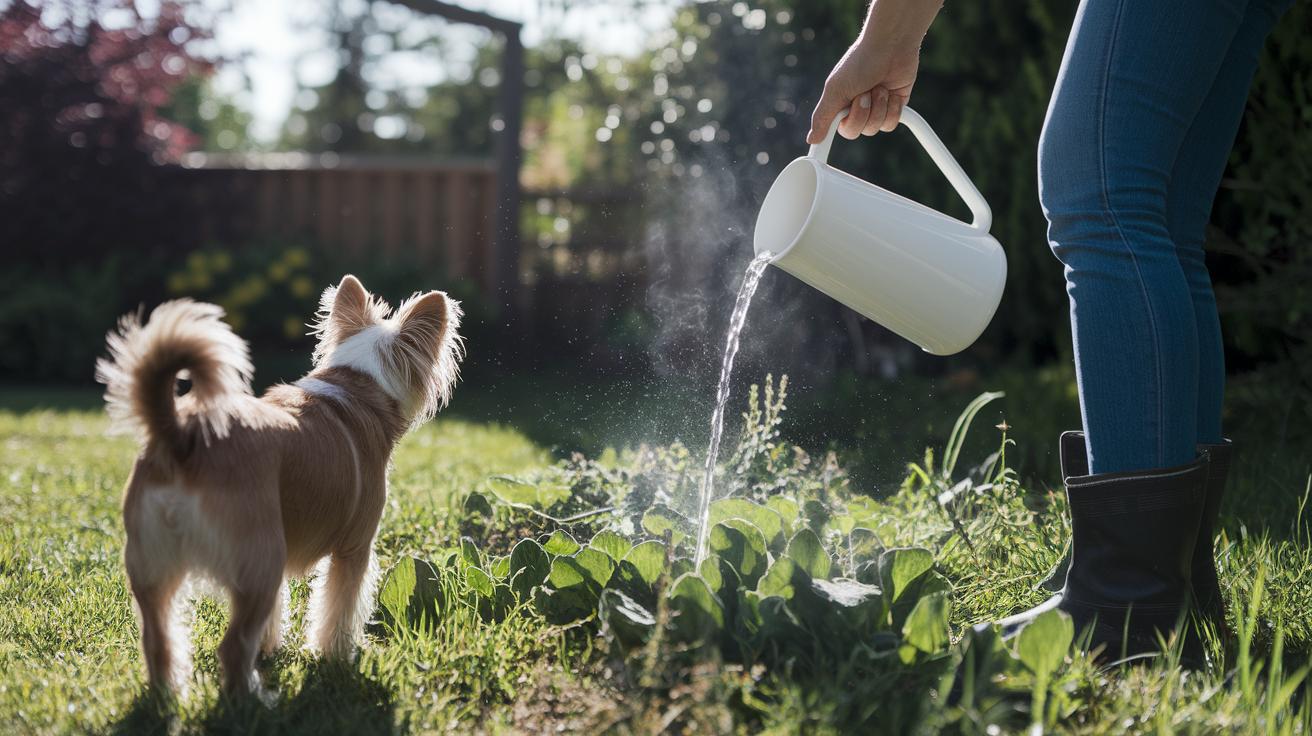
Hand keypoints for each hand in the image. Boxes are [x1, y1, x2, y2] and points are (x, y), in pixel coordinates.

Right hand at [807, 0, 941, 142]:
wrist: (891, 46)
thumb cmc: (859, 63)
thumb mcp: (835, 90)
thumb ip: (823, 116)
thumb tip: (811, 139)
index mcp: (840, 105)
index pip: (839, 130)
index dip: (843, 128)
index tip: (830, 147)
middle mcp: (858, 109)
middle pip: (858, 131)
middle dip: (862, 112)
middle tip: (864, 93)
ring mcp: (877, 108)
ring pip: (876, 127)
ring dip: (879, 106)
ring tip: (879, 87)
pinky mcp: (894, 107)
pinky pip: (891, 123)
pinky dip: (892, 108)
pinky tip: (891, 91)